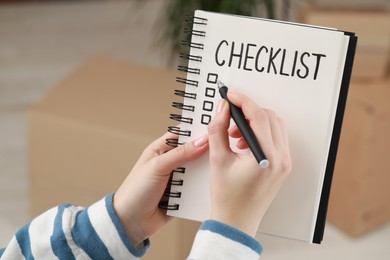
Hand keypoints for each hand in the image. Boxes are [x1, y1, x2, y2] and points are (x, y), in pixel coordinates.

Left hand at [113, 131, 208, 246]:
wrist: (130, 222)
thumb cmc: (135, 190)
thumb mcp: (157, 166)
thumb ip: (181, 153)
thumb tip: (202, 140)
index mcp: (161, 150)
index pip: (182, 134)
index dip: (196, 130)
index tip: (214, 126)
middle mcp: (170, 162)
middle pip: (194, 152)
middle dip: (206, 151)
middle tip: (222, 149)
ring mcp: (177, 179)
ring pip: (198, 170)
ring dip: (205, 171)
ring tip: (219, 167)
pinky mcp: (182, 195)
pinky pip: (197, 188)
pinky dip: (203, 188)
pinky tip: (212, 186)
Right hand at [208, 91, 291, 236]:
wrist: (237, 221)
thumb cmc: (227, 197)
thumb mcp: (218, 159)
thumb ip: (218, 129)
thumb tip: (222, 108)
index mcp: (267, 157)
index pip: (259, 116)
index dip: (243, 101)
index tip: (230, 96)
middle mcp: (281, 158)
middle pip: (269, 117)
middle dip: (248, 112)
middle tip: (229, 118)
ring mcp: (285, 162)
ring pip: (275, 126)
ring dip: (255, 122)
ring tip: (234, 135)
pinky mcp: (283, 165)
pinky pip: (276, 138)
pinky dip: (261, 133)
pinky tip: (244, 143)